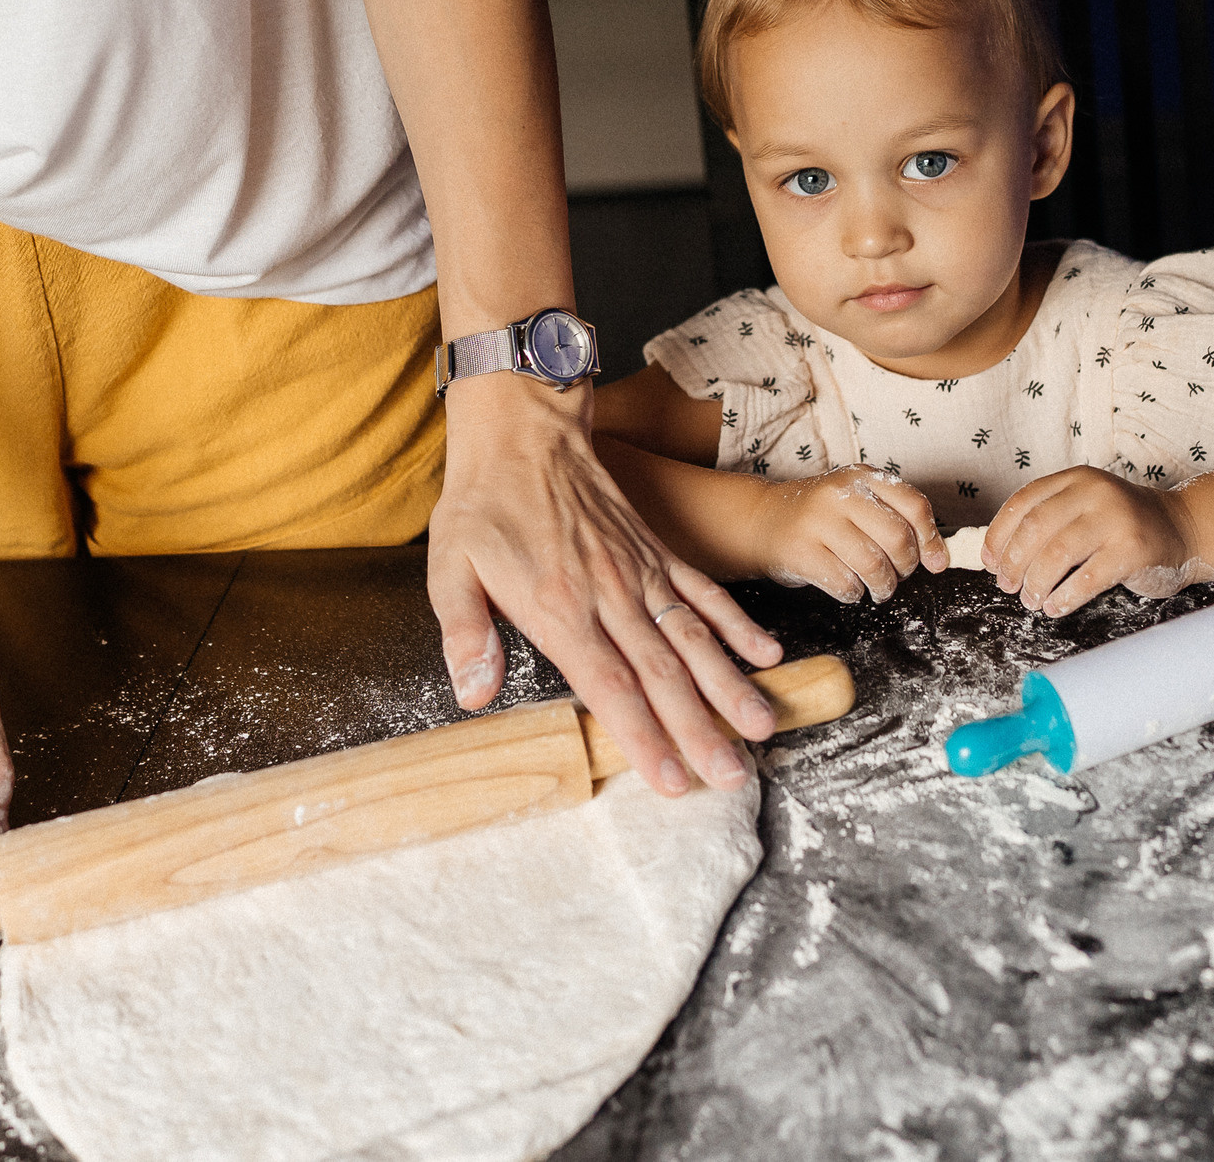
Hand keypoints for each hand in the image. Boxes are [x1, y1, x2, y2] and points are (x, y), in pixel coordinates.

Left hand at [428, 377, 784, 797]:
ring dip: (728, 685)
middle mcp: (609, 594)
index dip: (642, 736)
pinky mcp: (656, 552)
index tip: (670, 780)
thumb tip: (473, 694)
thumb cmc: (482, 506)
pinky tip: (765, 655)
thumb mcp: (448, 569)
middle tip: (731, 774)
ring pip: (693, 637)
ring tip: (761, 725)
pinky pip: (704, 591)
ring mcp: (640, 571)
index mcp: (558, 608)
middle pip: (662, 673)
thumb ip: (466, 633)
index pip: (608, 686)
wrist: (522, 433)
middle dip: (699, 729)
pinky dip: (736, 624)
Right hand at [752, 466, 947, 602]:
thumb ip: (897, 521)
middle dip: (905, 567)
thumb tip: (940, 560)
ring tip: (876, 587)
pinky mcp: (800, 551)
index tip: (935, 562)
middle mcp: (840, 494)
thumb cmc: (821, 518)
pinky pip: (844, 583)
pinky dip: (854, 593)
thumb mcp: (858, 503)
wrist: (761, 519)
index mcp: (862, 477)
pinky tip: (848, 587)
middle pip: (897, 538)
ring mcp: (817, 521)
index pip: (914, 505)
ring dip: (882, 585)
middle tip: (896, 575)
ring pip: (873, 564)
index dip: (931, 539)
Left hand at [983, 466, 1202, 616]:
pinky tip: (1055, 607)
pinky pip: (1088, 578)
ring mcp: (1115, 520)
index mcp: (1075, 480)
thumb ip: (1048, 521)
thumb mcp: (1084, 509)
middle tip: (1008, 586)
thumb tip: (998, 557)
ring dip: (1036, 583)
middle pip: (1035, 529)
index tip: (990, 562)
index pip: (1022, 503)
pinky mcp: (1133, 550)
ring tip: (1031, 600)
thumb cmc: (1123, 525)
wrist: (1183, 529)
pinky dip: (1064, 597)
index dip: (998, 536)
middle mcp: (1094, 493)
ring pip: (1057, 554)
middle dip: (1013, 563)